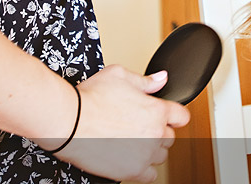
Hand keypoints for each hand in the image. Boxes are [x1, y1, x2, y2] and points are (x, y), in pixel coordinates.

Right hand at [40, 65, 189, 182]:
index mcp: (157, 109)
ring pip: (160, 156)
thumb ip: (145, 80)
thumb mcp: (119, 76)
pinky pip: (150, 175)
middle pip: (170, 137)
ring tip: (132, 142)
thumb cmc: (90, 97)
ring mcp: (145, 154)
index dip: (173, 115)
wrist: (68, 121)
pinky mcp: (132, 171)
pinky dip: (144, 169)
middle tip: (138, 127)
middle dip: (157, 131)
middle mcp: (155, 133)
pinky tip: (131, 159)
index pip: (182, 116)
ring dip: (151, 150)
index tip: (165, 117)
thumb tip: (162, 78)